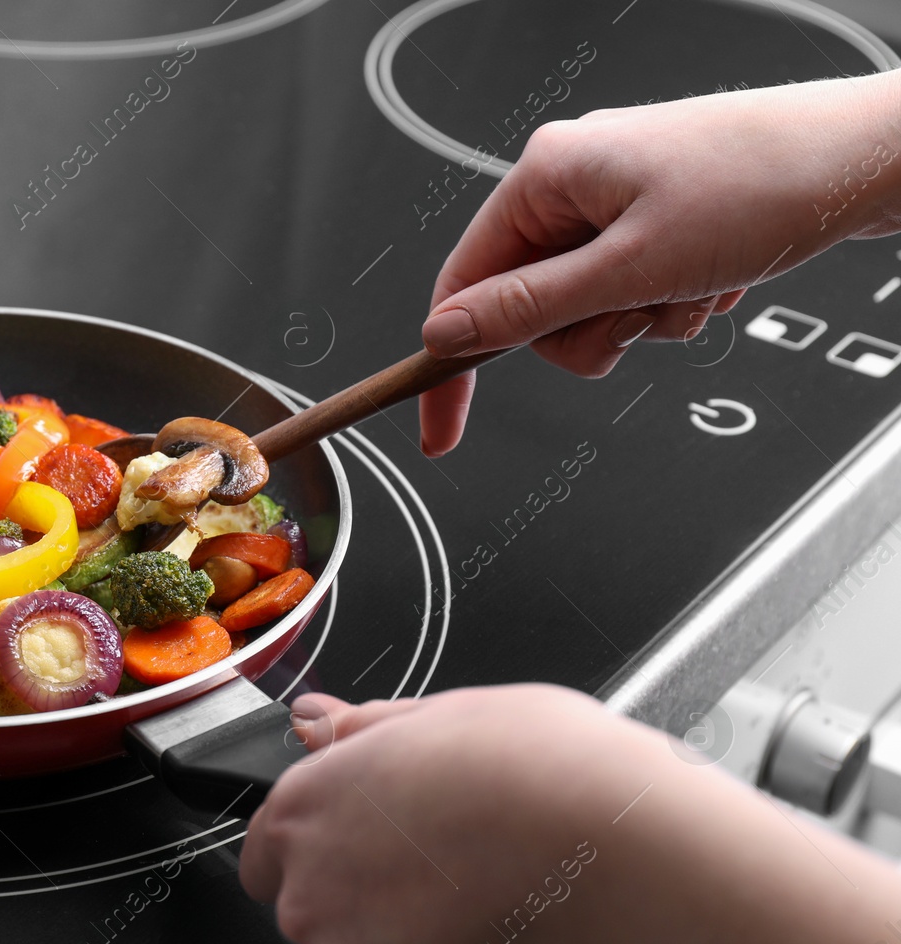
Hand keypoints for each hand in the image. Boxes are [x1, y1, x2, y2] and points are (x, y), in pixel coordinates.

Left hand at [241, 685, 900, 943]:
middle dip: (372, 902)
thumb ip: (365, 730)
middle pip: (319, 914)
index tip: (368, 851)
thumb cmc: (546, 777)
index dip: (324, 850)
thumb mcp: (447, 715)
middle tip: (452, 875)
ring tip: (489, 912)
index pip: (268, 852)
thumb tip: (316, 721)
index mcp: (306, 810)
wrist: (623, 862)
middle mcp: (311, 897)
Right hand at [418, 70, 900, 455]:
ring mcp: (618, 202)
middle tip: (638, 314)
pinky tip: (712, 280)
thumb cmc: (766, 184)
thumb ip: (528, 308)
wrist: (867, 158)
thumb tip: (447, 334)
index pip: (463, 284)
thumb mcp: (631, 267)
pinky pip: (633, 295)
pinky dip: (670, 305)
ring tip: (690, 288)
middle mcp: (574, 183)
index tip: (442, 428)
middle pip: (529, 307)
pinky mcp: (657, 220)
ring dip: (639, 321)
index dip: (450, 362)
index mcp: (546, 175)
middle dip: (587, 333)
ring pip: (586, 310)